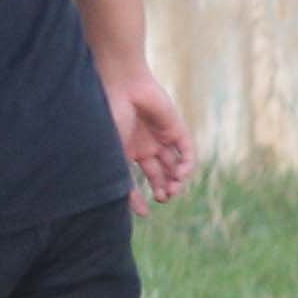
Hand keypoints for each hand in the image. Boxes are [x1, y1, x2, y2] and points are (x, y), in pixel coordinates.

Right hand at [101, 63, 193, 206]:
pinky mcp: (176, 128)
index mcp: (125, 151)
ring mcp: (160, 136)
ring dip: (176, 181)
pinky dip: (187, 166)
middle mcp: (144, 145)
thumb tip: (133, 210)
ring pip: (174, 166)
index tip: (145, 213)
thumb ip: (122, 182)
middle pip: (159, 175)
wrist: (121, 83)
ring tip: (172, 189)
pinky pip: (187, 152)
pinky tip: (181, 175)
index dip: (140, 198)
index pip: (136, 181)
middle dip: (163, 190)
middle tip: (163, 198)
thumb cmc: (109, 116)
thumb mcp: (113, 154)